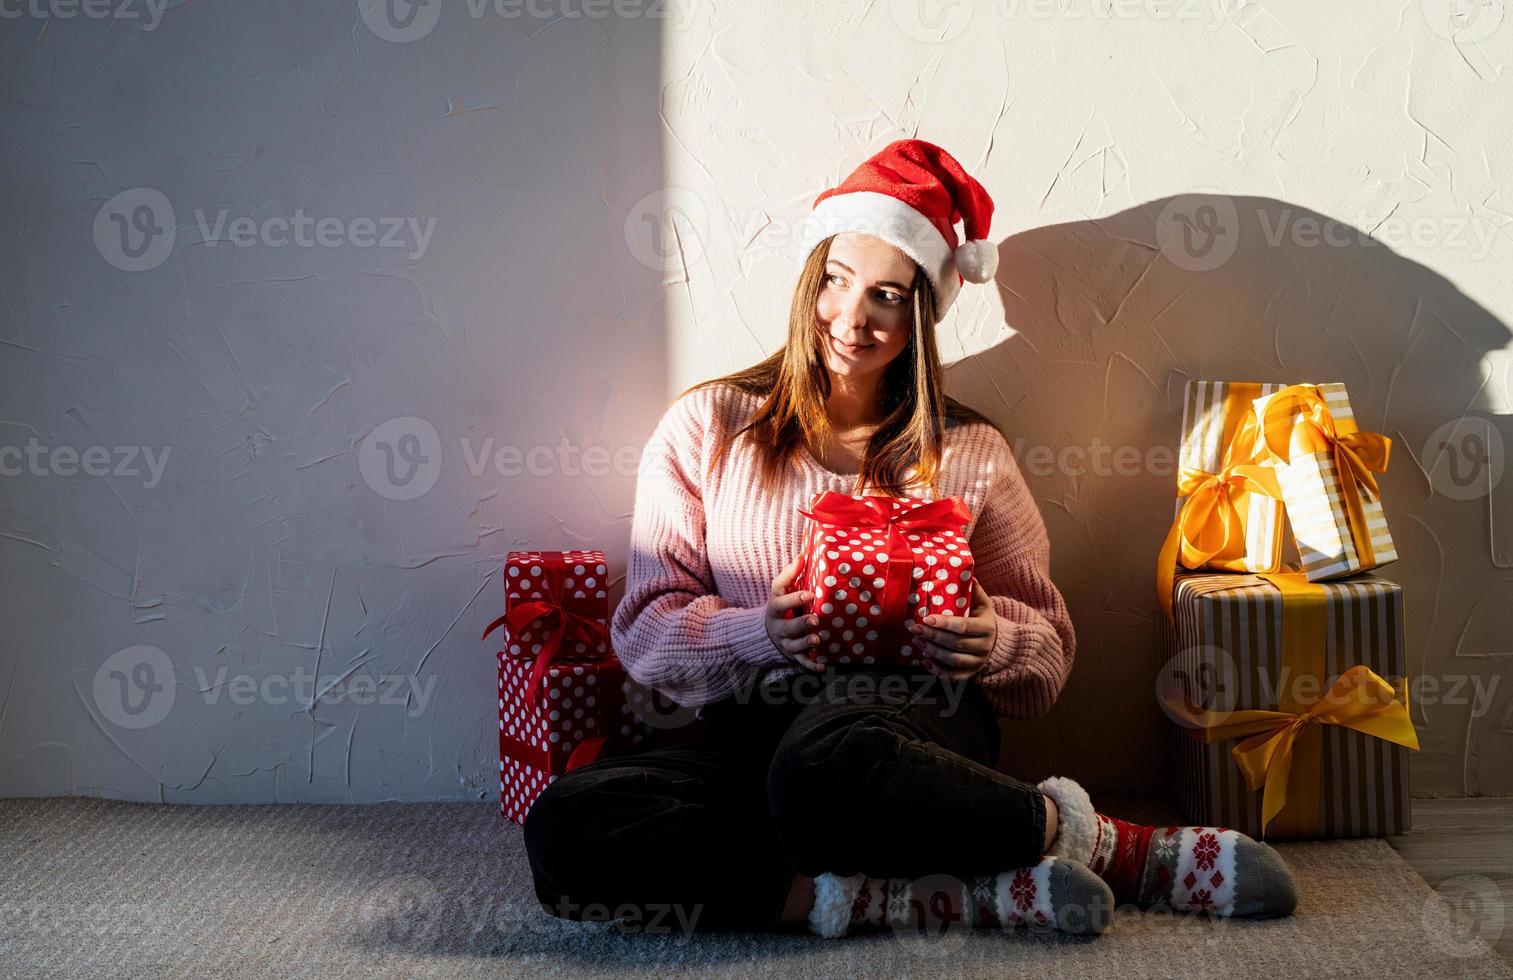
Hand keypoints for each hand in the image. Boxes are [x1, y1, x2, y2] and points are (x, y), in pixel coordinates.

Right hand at [765, 555, 823, 670]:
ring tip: (817, 640)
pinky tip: (823, 666)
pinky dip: (812, 665)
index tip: (810, 594)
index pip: (781, 603)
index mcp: (775, 608)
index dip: (794, 599)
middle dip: (801, 624)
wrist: (768, 631)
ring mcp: (785, 642)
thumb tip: (803, 555)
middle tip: (815, 620)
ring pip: (794, 646)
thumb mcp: (780, 589)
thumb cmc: (781, 604)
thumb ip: (790, 573)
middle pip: (787, 627)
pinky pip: (801, 662)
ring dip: (805, 644)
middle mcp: (779, 627)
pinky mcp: (793, 655)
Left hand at [908, 578, 997, 681]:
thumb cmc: (983, 618)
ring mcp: (977, 662)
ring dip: (932, 651)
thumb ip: (974, 590)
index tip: (927, 619)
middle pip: (955, 644)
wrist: (997, 642)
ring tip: (917, 641)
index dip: (945, 624)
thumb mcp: (983, 604)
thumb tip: (966, 572)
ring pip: (953, 660)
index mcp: (986, 627)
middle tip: (915, 629)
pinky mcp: (970, 673)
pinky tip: (924, 660)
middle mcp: (984, 647)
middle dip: (933, 637)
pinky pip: (953, 676)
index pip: (964, 627)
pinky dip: (937, 670)